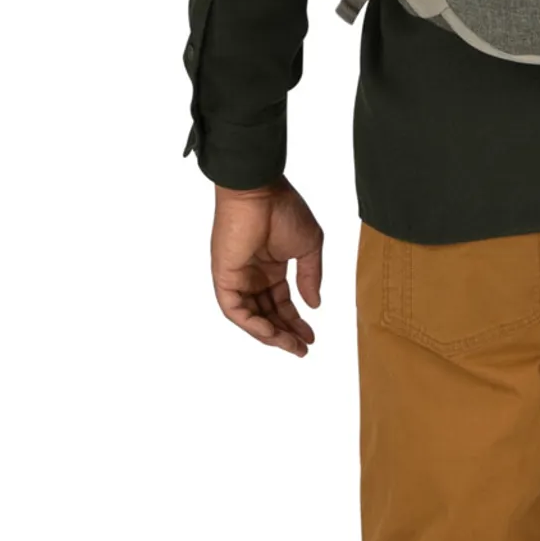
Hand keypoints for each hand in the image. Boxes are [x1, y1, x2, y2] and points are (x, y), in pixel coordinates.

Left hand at [210, 180, 322, 355]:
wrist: (260, 192)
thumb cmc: (284, 210)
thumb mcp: (308, 247)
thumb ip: (310, 277)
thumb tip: (314, 305)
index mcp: (271, 267)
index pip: (282, 302)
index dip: (295, 321)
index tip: (311, 337)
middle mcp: (253, 276)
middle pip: (268, 314)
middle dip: (285, 333)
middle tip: (303, 349)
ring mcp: (237, 278)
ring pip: (251, 317)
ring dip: (271, 334)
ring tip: (291, 345)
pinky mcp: (224, 278)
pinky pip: (235, 310)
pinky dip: (252, 325)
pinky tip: (271, 333)